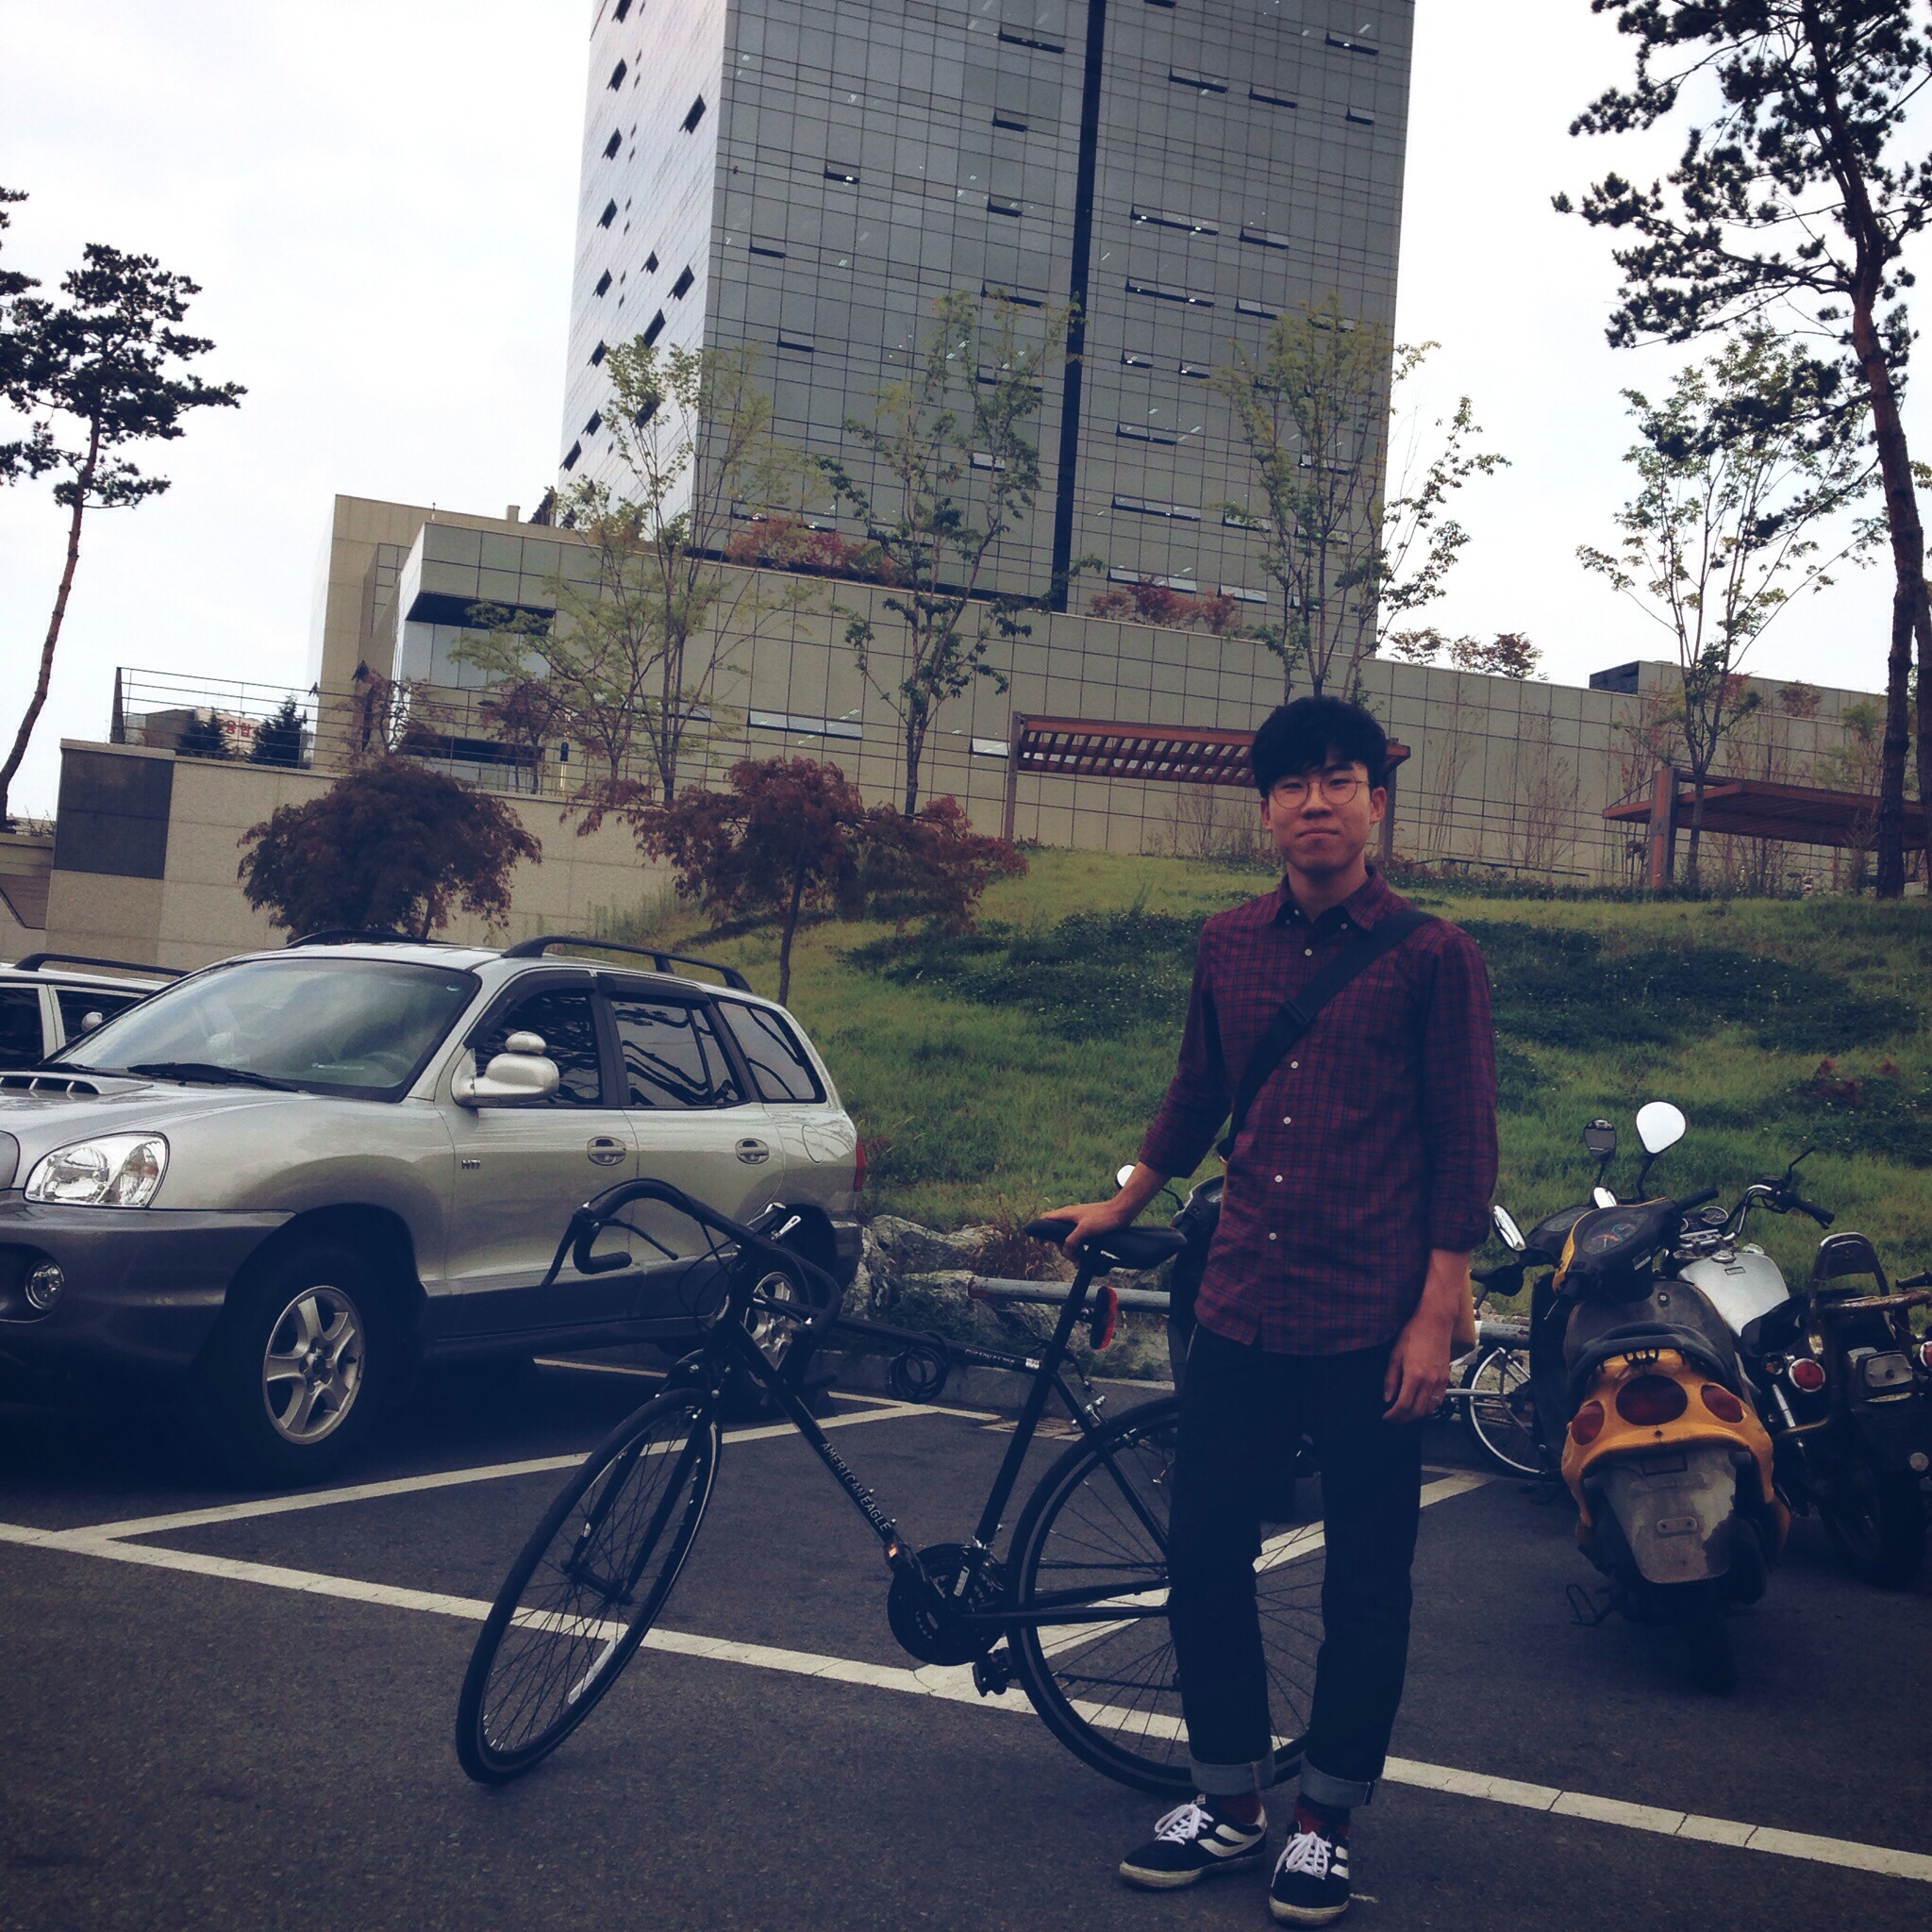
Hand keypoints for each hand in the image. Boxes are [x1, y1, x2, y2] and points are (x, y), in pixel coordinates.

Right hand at [1043, 1197, 1134, 1259]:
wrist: (1121, 1212)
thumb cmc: (1104, 1217)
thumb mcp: (1085, 1229)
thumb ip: (1072, 1240)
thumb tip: (1065, 1252)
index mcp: (1066, 1214)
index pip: (1045, 1220)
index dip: (1040, 1231)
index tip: (1042, 1245)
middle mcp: (1070, 1217)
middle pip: (1057, 1235)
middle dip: (1063, 1249)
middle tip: (1073, 1259)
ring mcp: (1079, 1222)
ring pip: (1068, 1239)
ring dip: (1072, 1251)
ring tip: (1080, 1261)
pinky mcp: (1087, 1227)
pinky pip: (1078, 1239)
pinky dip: (1079, 1248)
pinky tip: (1084, 1256)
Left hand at [1381, 1308, 1451, 1423]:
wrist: (1435, 1322)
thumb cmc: (1413, 1334)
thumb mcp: (1395, 1354)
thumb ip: (1391, 1379)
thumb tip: (1387, 1398)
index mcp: (1414, 1376)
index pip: (1403, 1406)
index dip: (1393, 1415)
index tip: (1386, 1416)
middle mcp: (1429, 1382)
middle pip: (1417, 1411)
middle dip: (1403, 1419)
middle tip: (1393, 1418)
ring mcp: (1440, 1381)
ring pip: (1429, 1409)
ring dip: (1416, 1415)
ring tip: (1405, 1414)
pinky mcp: (1446, 1378)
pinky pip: (1439, 1400)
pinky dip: (1429, 1407)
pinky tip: (1420, 1405)